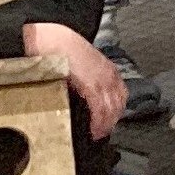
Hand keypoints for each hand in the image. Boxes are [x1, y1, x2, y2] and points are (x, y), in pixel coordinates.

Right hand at [27, 21, 123, 138]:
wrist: (54, 40)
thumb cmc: (63, 49)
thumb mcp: (82, 62)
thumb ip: (87, 76)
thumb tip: (82, 90)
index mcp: (108, 69)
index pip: (120, 94)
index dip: (116, 109)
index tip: (109, 119)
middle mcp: (109, 76)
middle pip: (118, 104)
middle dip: (112, 120)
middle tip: (103, 131)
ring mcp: (102, 81)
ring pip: (112, 109)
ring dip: (106, 125)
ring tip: (97, 134)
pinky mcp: (91, 87)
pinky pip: (100, 109)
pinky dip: (99, 122)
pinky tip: (94, 130)